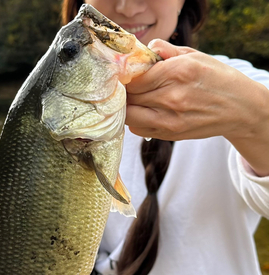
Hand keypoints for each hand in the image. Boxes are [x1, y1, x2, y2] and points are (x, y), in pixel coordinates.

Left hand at [125, 39, 267, 142]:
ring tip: (135, 100)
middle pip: (130, 97)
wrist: (238, 108)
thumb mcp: (195, 55)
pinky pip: (138, 129)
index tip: (128, 75)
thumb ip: (166, 51)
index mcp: (178, 72)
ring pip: (130, 115)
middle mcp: (172, 97)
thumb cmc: (215, 78)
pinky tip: (143, 113)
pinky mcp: (170, 134)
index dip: (127, 77)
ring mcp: (170, 119)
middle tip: (129, 88)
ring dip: (128, 108)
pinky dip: (135, 121)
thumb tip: (145, 50)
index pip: (135, 78)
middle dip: (126, 92)